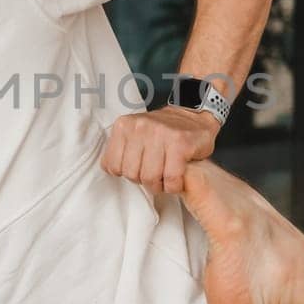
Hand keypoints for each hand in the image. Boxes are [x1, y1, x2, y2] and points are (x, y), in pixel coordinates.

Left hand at [100, 105, 218, 193]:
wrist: (194, 118)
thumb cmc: (162, 132)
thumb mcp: (133, 134)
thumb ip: (119, 150)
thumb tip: (109, 170)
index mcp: (124, 125)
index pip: (112, 165)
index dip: (125, 174)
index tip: (137, 169)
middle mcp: (140, 126)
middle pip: (131, 174)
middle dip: (143, 181)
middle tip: (154, 175)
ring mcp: (160, 133)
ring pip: (150, 177)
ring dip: (159, 186)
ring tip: (164, 179)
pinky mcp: (180, 144)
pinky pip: (171, 178)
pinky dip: (173, 186)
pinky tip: (176, 181)